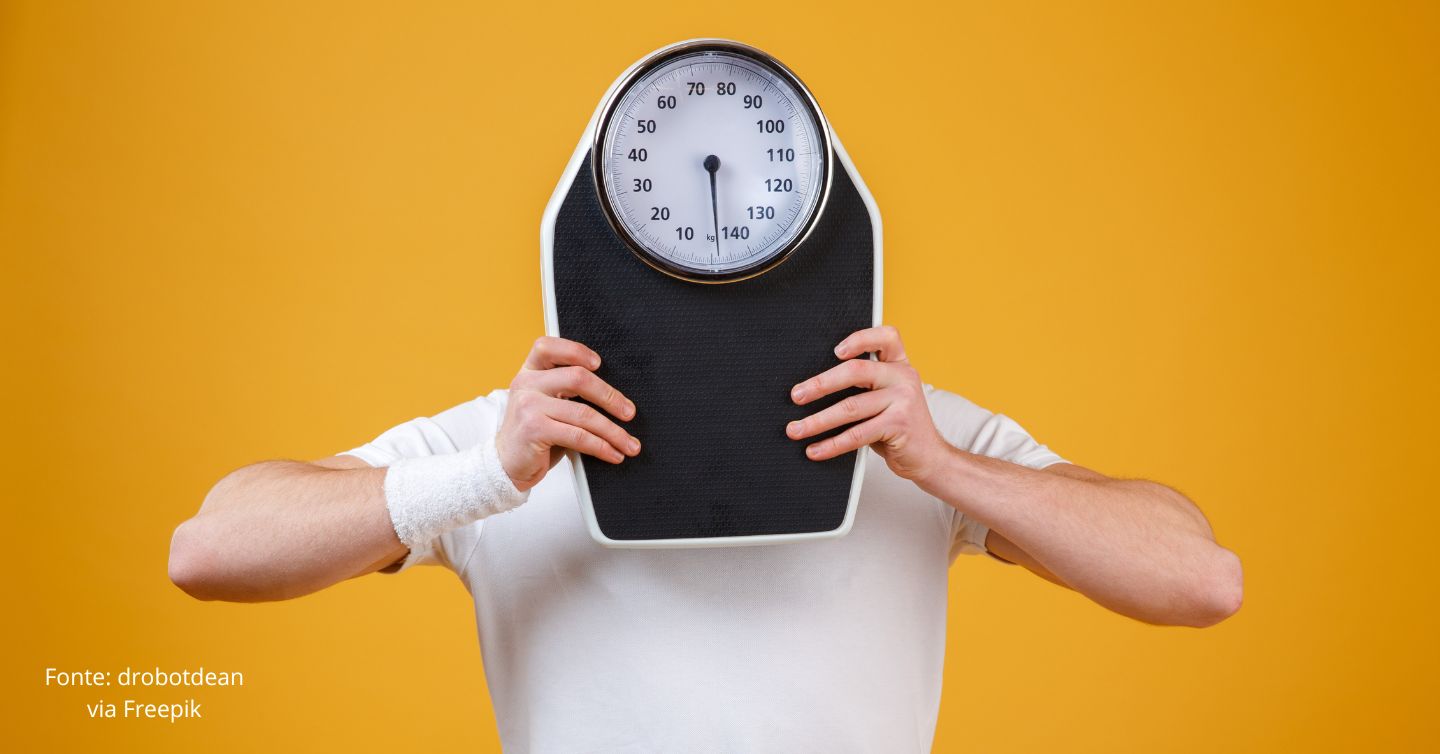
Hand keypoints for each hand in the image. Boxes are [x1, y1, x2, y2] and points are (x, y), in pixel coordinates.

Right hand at [497, 337, 639, 490]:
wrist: (507, 464)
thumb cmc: (535, 432)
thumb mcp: (546, 404)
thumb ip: (567, 390)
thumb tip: (615, 396)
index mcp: (530, 371)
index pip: (548, 347)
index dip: (576, 351)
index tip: (599, 364)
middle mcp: (526, 383)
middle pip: (577, 378)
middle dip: (610, 397)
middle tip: (629, 413)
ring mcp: (528, 406)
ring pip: (583, 413)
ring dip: (613, 431)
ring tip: (629, 443)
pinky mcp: (534, 430)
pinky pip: (578, 436)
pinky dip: (601, 447)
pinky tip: (613, 453)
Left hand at [786, 326, 948, 481]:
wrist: (929, 458)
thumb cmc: (898, 426)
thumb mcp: (887, 397)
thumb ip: (864, 385)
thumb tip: (812, 388)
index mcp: (899, 364)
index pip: (886, 336)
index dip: (860, 339)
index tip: (835, 351)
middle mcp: (904, 377)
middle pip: (856, 371)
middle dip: (820, 384)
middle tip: (797, 396)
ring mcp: (904, 400)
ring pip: (851, 407)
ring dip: (817, 421)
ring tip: (796, 430)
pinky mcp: (899, 425)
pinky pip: (857, 434)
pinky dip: (832, 444)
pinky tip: (816, 450)